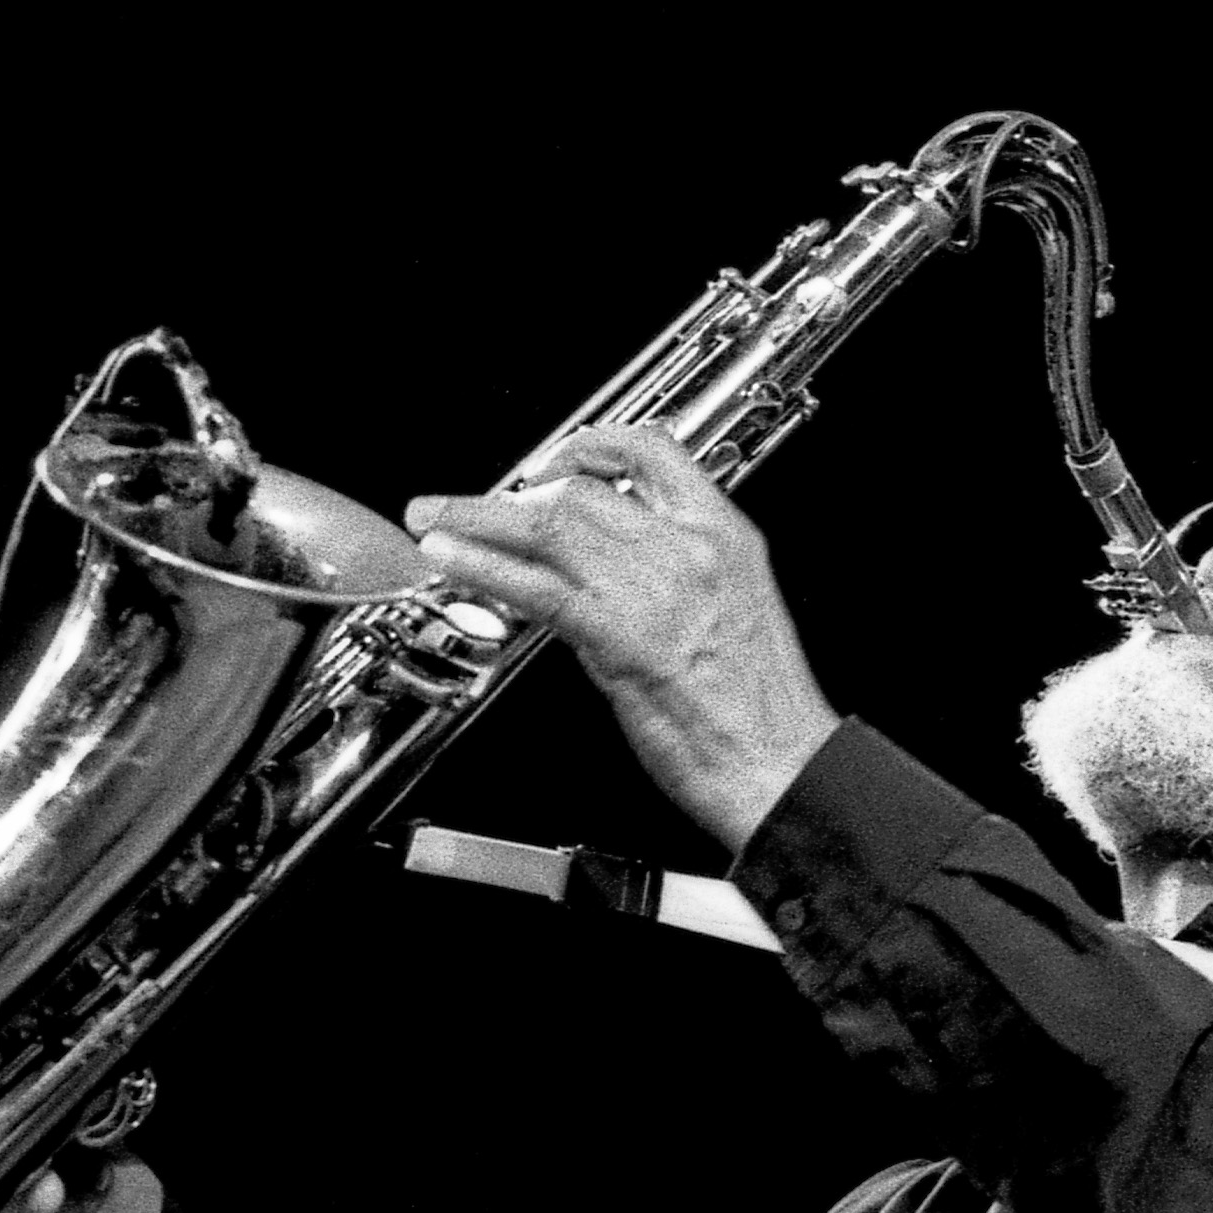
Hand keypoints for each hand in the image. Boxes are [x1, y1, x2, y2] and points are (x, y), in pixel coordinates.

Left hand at [404, 426, 839, 855]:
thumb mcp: (726, 615)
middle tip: (461, 503)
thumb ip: (663, 580)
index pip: (652, 452)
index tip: (548, 463)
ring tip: (431, 518)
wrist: (781, 767)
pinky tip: (451, 559)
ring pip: (550, 526)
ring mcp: (655, 589)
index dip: (589, 445)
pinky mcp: (624, 637)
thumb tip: (597, 574)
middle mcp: (689, 548)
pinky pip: (539, 587)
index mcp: (724, 535)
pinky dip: (484, 566)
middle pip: (582, 490)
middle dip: (509, 494)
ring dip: (477, 519)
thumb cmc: (759, 710)